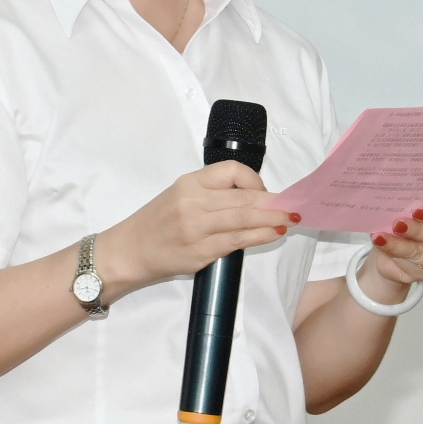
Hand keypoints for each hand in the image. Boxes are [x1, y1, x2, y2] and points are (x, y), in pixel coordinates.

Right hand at [101, 161, 295, 291]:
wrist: (129, 250)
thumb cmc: (157, 221)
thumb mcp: (180, 195)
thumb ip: (213, 193)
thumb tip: (255, 197)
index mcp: (189, 183)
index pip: (231, 170)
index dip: (254, 180)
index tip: (264, 192)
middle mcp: (193, 203)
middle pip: (244, 198)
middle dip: (273, 203)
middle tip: (293, 206)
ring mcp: (196, 229)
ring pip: (244, 220)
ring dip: (273, 220)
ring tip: (289, 220)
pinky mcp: (200, 252)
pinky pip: (237, 242)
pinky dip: (260, 237)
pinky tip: (272, 234)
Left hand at [365, 201, 422, 291]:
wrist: (394, 247)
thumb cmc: (409, 219)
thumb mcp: (410, 209)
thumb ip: (410, 205)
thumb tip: (396, 201)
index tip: (417, 211)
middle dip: (418, 230)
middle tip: (398, 224)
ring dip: (401, 246)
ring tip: (382, 237)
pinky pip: (412, 267)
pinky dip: (394, 255)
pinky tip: (382, 245)